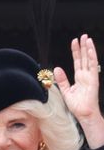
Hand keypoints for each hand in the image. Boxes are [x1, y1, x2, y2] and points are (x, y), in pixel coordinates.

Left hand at [54, 34, 103, 148]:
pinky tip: (90, 49)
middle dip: (83, 47)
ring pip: (89, 60)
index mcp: (79, 78)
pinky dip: (92, 57)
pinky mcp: (93, 80)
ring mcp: (90, 77)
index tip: (74, 42)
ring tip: (87, 38)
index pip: (78, 61)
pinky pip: (93, 67)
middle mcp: (86, 75)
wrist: (83, 114)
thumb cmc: (76, 105)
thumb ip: (61, 80)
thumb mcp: (65, 91)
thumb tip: (56, 69)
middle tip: (82, 36)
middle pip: (84, 58)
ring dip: (88, 49)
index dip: (76, 52)